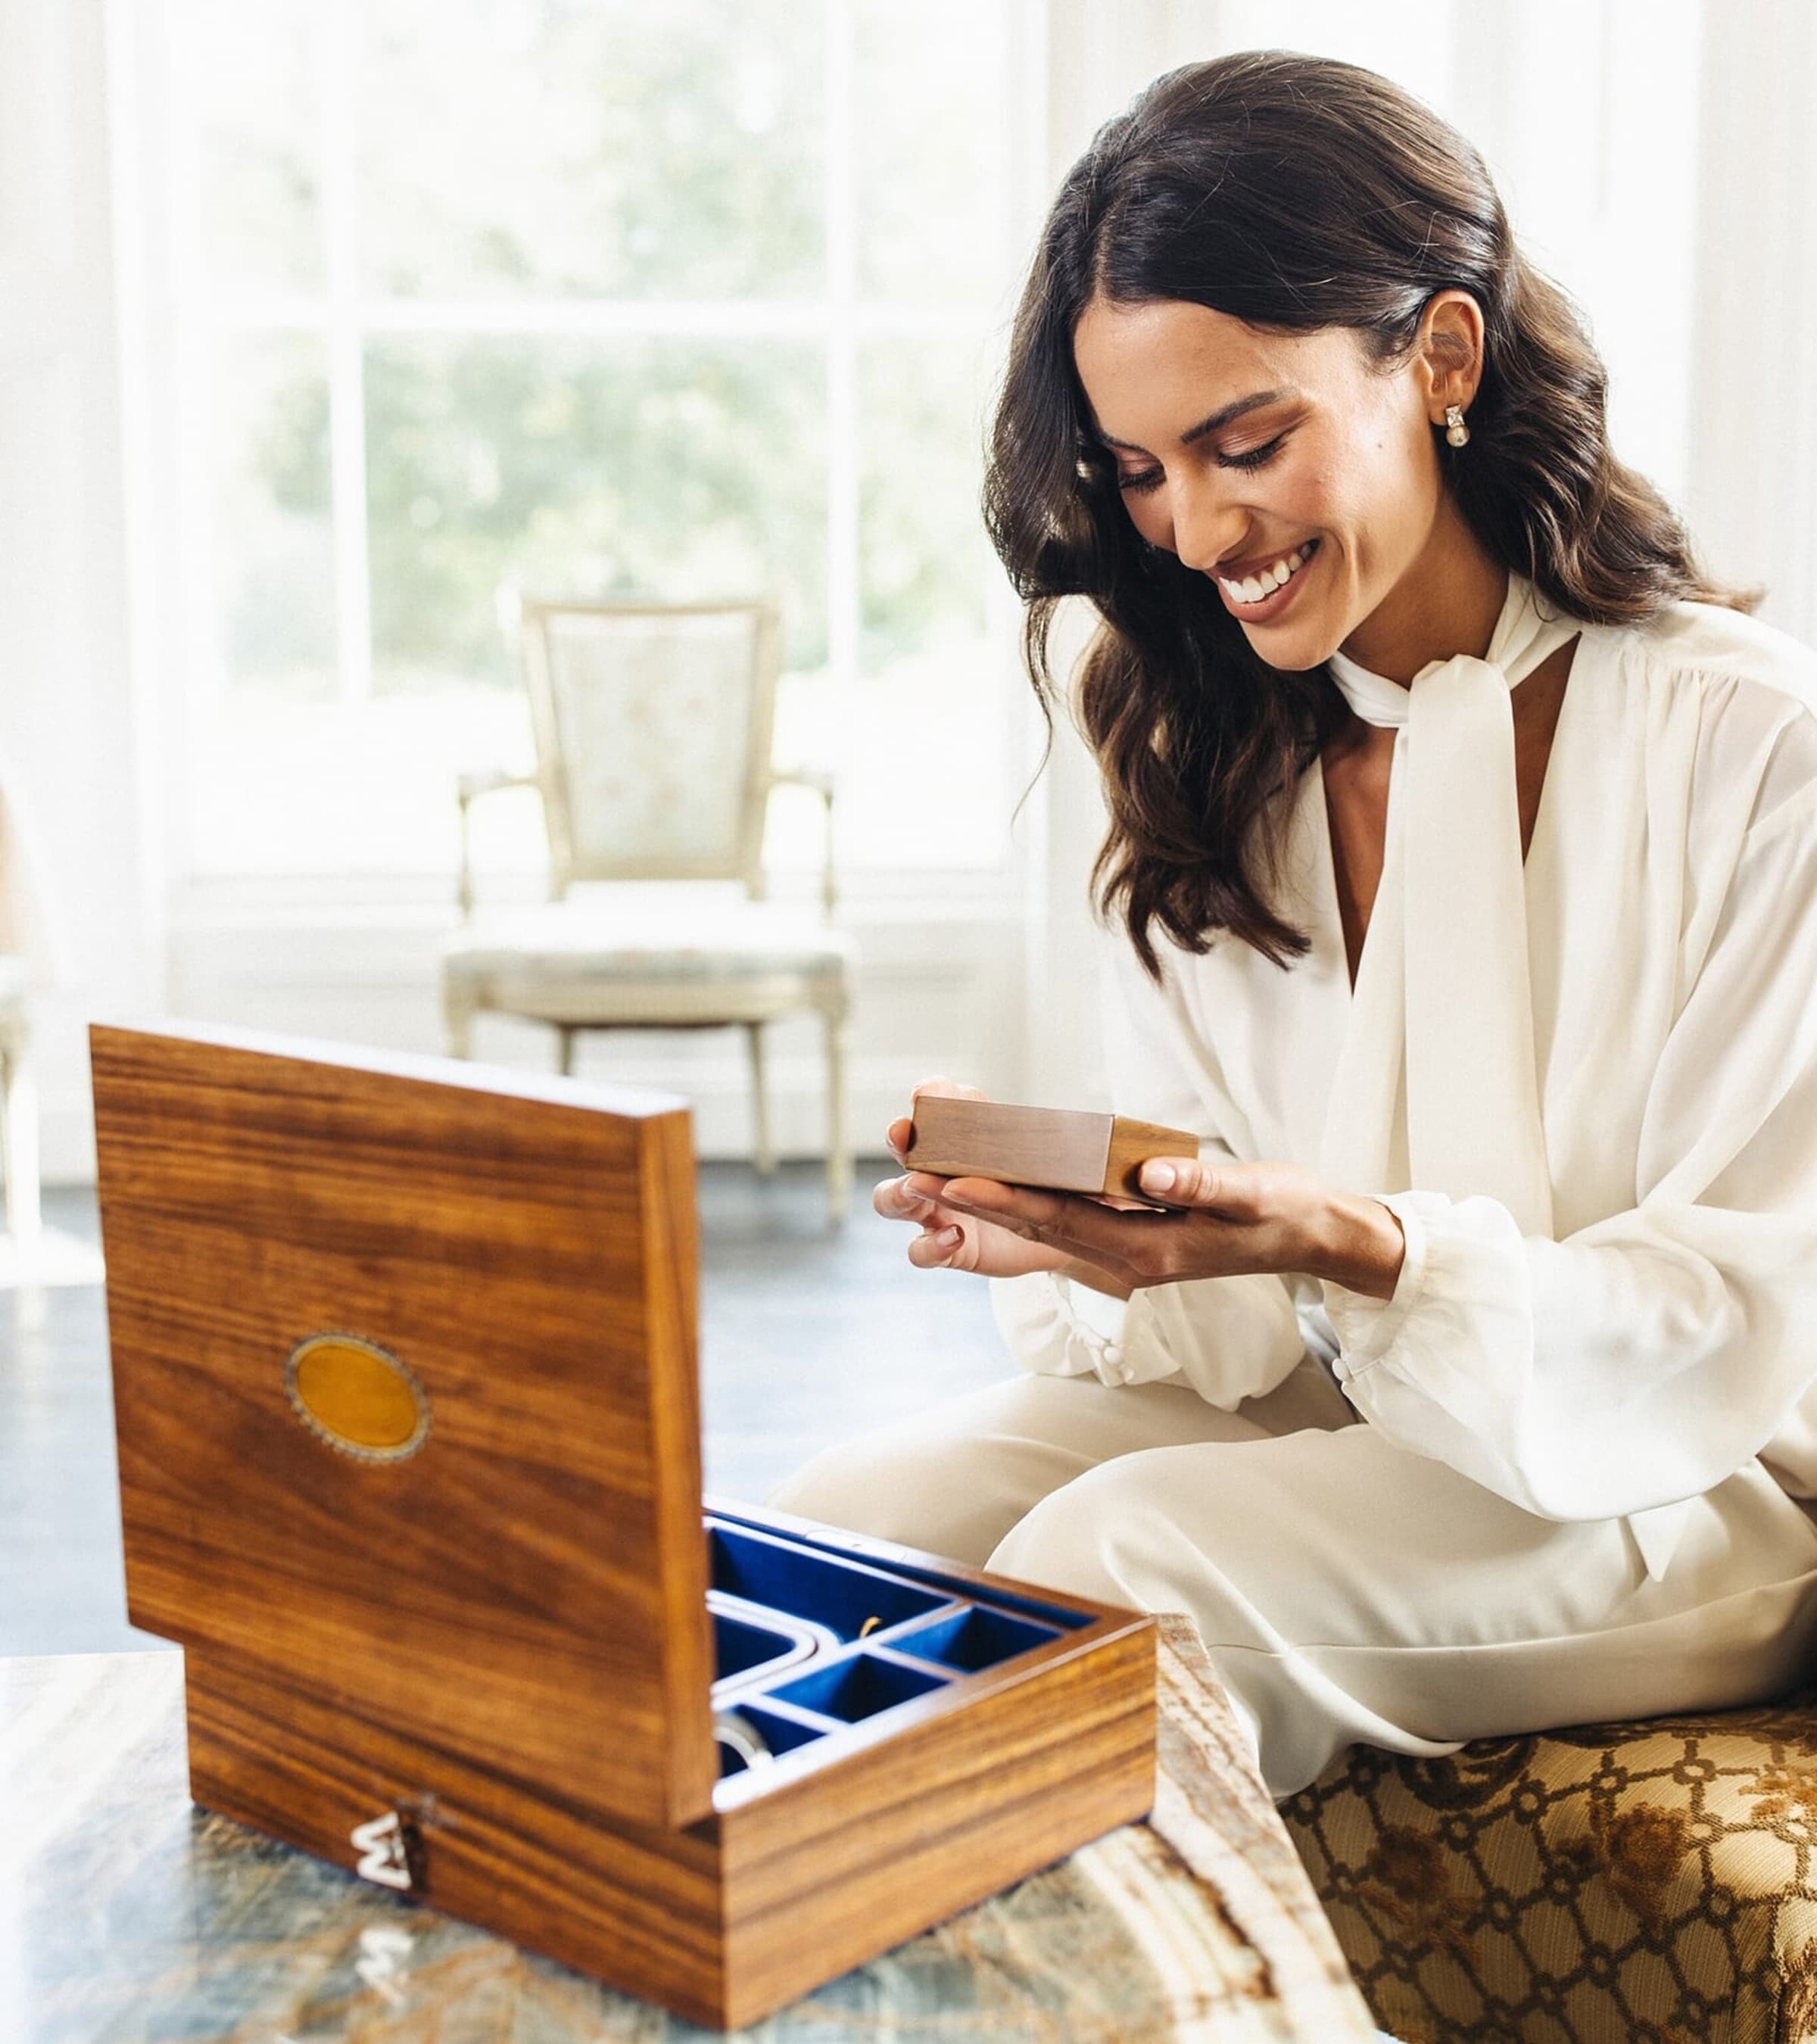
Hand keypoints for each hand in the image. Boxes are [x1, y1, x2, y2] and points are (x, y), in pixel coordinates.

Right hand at [873, 1078, 1082, 1280]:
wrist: (1074, 1231)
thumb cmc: (1062, 1181)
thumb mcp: (1070, 1153)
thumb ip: (1073, 1141)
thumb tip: (1108, 1143)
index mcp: (967, 1131)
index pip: (934, 1101)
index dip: (926, 1096)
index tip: (925, 1095)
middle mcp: (942, 1165)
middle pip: (901, 1147)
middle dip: (899, 1138)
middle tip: (906, 1136)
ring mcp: (938, 1209)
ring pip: (893, 1199)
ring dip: (900, 1192)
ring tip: (920, 1189)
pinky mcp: (949, 1246)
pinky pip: (919, 1249)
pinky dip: (930, 1243)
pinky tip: (954, 1236)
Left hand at [924, 1154, 1406, 1299]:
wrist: (1311, 1239)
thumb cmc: (1284, 1212)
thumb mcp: (1254, 1194)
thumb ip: (1202, 1186)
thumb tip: (1151, 1176)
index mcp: (1147, 1252)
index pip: (1061, 1222)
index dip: (1004, 1200)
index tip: (953, 1180)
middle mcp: (1123, 1259)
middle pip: (1035, 1227)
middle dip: (973, 1202)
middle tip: (913, 1173)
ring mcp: (1122, 1254)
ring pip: (1041, 1226)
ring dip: (987, 1202)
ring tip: (931, 1173)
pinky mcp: (1126, 1239)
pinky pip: (1062, 1221)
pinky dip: (1022, 1201)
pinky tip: (990, 1180)